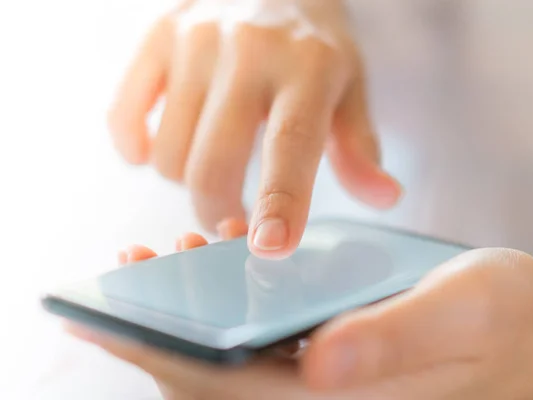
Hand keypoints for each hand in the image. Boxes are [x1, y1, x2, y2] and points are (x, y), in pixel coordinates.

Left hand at [66, 244, 532, 399]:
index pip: (227, 388)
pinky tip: (228, 262)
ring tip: (172, 256)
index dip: (159, 353)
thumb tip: (319, 360)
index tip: (104, 316)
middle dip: (161, 329)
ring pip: (236, 360)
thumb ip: (394, 340)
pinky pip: (265, 343)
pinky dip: (233, 306)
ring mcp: (329, 382)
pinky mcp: (337, 359)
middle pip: (216, 378)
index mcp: (347, 399)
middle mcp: (328, 398)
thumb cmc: (507, 320)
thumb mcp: (463, 314)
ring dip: (194, 314)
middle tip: (132, 269)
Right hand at [108, 0, 401, 258]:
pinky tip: (159, 148)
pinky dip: (137, 149)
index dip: (280, 201)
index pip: (290, 144)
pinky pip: (124, 116)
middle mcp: (248, 49)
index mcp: (308, 66)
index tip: (269, 248)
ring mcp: (194, 40)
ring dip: (188, 181)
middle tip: (233, 222)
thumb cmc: (314, 43)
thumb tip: (384, 197)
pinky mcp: (157, 38)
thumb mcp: (349, 85)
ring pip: (169, 153)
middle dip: (219, 213)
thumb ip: (359, 146)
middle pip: (214, 162)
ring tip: (213, 164)